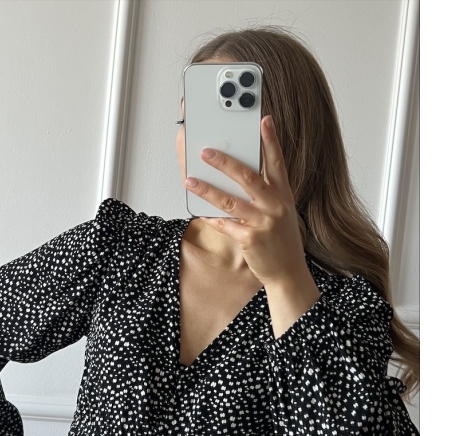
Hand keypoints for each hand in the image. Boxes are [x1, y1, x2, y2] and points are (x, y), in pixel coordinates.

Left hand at [184, 115, 306, 286]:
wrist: (288, 272)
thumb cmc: (281, 240)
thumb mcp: (281, 212)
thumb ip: (267, 193)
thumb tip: (240, 175)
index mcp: (283, 195)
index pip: (277, 162)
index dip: (270, 140)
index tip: (264, 120)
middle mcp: (275, 206)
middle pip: (247, 177)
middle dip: (225, 162)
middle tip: (206, 152)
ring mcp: (263, 223)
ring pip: (230, 201)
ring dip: (207, 190)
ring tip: (191, 181)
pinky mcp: (250, 239)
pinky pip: (225, 225)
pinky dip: (211, 218)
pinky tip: (199, 211)